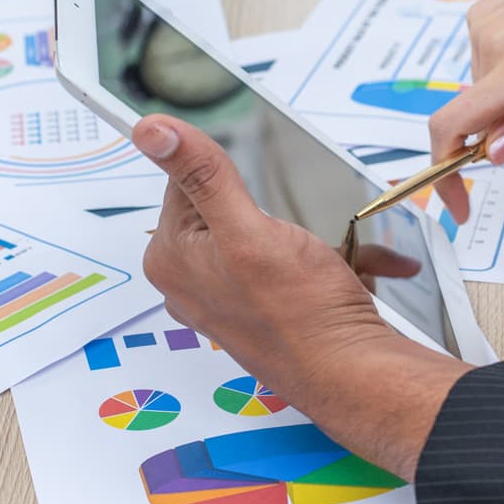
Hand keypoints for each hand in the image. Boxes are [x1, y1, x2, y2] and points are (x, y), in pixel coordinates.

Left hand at [132, 114, 469, 480]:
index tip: (259, 199)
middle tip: (298, 239)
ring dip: (307, 235)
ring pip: (266, 233)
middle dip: (278, 210)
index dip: (230, 179)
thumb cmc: (300, 313)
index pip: (186, 183)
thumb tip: (151, 130)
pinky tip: (352, 269)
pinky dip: (323, 260)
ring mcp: (228, 296)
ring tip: (329, 257)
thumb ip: (202, 175)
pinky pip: (287, 265)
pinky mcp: (261, 308)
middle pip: (230, 207)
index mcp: (171, 257)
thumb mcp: (247, 230)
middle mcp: (191, 279)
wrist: (351, 373)